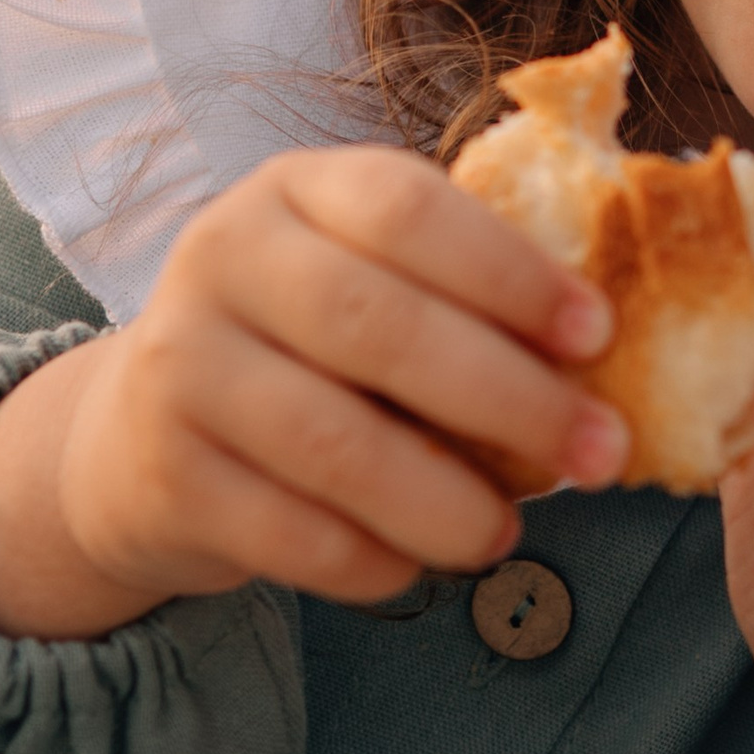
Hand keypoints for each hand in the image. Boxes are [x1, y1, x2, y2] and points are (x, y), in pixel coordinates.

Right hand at [0, 148, 629, 637]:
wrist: (133, 435)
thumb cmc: (305, 346)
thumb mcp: (366, 278)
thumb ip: (463, 289)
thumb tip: (620, 349)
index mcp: (297, 188)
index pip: (405, 207)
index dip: (509, 271)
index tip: (600, 333)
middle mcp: (224, 255)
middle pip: (376, 326)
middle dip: (508, 397)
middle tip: (602, 453)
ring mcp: (179, 363)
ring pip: (333, 443)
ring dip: (445, 500)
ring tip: (508, 533)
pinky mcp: (163, 474)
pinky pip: (289, 533)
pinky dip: (371, 559)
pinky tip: (417, 565)